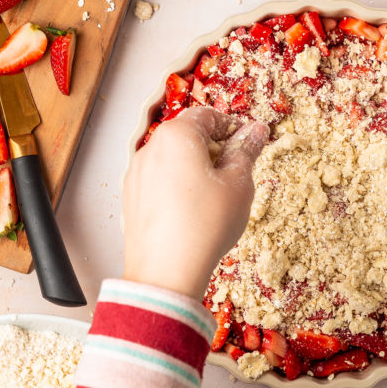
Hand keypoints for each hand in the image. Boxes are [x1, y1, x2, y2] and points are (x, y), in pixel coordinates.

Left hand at [122, 107, 267, 299]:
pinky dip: (178, 188)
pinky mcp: (131, 198)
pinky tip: (193, 212)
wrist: (166, 272)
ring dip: (195, 169)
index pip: (208, 115)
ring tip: (215, 197)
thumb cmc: (205, 225)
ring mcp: (136, 174)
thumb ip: (246, 151)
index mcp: (177, 135)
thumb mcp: (239, 184)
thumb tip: (255, 132)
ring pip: (172, 160)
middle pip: (187, 136)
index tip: (248, 143)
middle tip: (235, 171)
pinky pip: (159, 182)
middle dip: (213, 148)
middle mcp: (150, 148)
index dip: (232, 127)